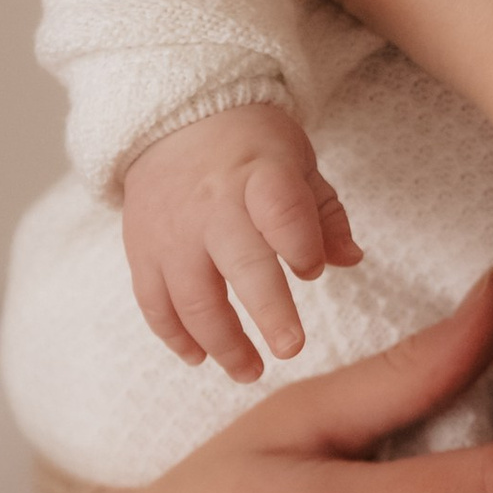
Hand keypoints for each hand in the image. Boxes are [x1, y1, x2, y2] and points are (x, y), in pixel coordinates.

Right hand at [121, 104, 363, 381]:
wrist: (174, 122)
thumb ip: (323, 214)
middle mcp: (212, 207)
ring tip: (250, 371)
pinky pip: (154, 302)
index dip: (299, 244)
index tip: (311, 270)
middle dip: (268, 310)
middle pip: (240, 263)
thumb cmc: (250, 147)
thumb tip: (351, 259)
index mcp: (260, 176)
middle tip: (292, 349)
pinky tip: (199, 358)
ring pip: (193, 296)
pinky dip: (175, 336)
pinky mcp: (142, 250)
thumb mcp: (296, 162)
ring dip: (222, 342)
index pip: (281, 211)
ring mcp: (172, 233)